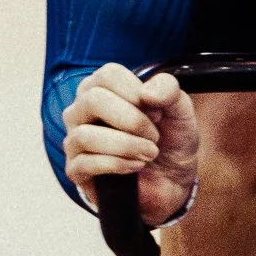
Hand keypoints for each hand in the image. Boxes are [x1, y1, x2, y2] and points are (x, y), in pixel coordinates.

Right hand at [63, 65, 200, 228]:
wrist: (171, 180)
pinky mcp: (76, 170)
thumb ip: (169, 92)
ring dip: (126, 145)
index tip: (156, 112)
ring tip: (149, 154)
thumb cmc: (169, 139)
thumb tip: (147, 93)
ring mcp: (75, 140)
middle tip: (154, 136)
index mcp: (102, 88)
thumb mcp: (180, 111)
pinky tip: (136, 166)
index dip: (136, 93)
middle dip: (132, 120)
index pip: (108, 75)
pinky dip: (117, 164)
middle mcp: (82, 111)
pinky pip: (84, 164)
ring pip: (85, 136)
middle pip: (92, 101)